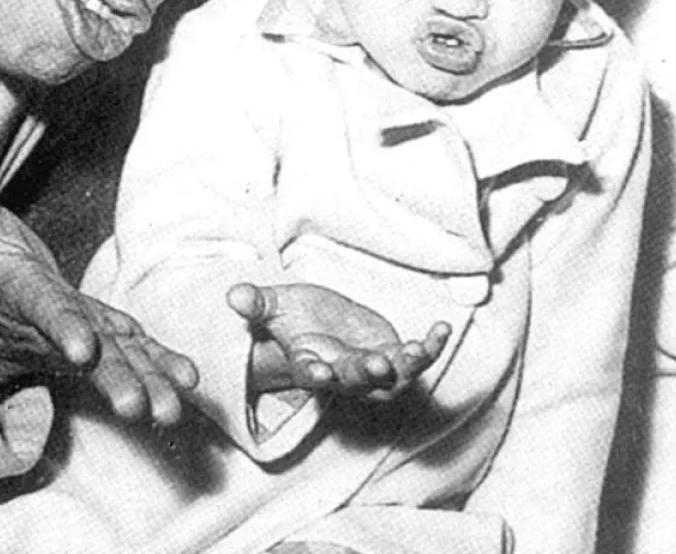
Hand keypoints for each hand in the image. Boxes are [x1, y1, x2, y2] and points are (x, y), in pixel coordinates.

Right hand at [0, 198, 197, 425]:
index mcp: (23, 294)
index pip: (44, 311)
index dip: (63, 328)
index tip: (81, 350)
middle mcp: (56, 326)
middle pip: (87, 356)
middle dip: (112, 380)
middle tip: (136, 407)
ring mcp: (84, 337)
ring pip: (118, 362)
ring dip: (146, 384)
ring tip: (171, 411)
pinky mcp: (106, 336)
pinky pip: (136, 353)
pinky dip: (161, 364)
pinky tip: (188, 379)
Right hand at [227, 282, 449, 399]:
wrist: (321, 324)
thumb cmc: (295, 317)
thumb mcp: (275, 306)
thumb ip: (257, 303)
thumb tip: (233, 294)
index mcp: (310, 363)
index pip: (311, 374)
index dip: (316, 374)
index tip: (319, 372)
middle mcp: (342, 374)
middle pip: (354, 380)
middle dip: (365, 374)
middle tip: (378, 367)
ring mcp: (370, 371)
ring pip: (390, 379)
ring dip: (404, 368)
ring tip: (415, 350)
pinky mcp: (394, 360)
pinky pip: (416, 361)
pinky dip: (430, 348)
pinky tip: (442, 330)